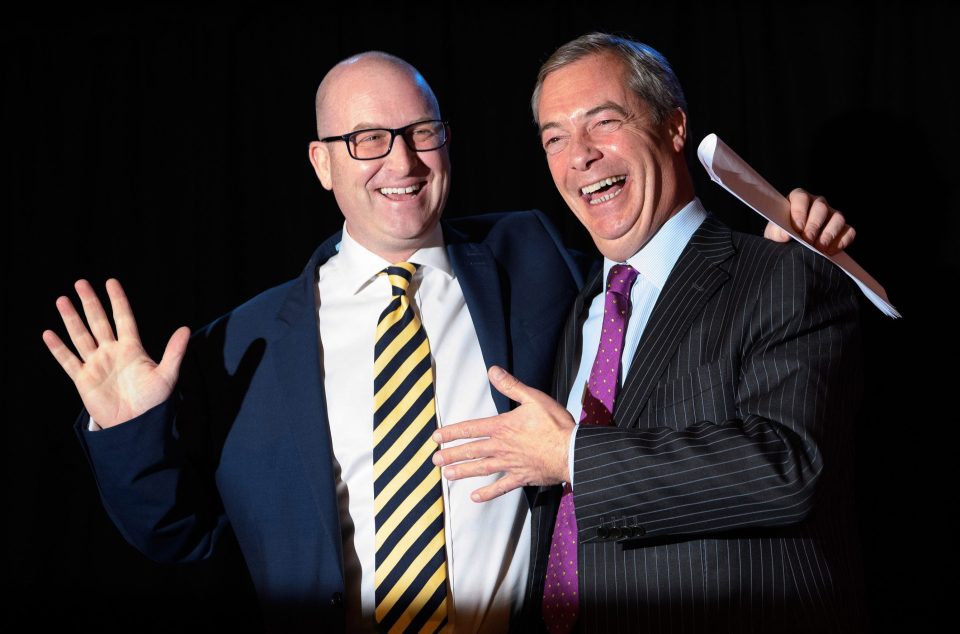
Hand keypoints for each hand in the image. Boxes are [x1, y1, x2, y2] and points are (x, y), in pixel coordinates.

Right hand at [42, 279, 189, 427]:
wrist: (137, 425)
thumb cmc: (154, 401)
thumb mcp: (167, 375)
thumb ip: (174, 352)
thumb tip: (185, 329)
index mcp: (132, 349)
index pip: (123, 318)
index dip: (117, 301)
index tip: (111, 282)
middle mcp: (112, 352)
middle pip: (99, 322)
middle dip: (90, 303)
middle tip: (80, 283)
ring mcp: (96, 364)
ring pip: (81, 336)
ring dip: (71, 319)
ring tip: (61, 300)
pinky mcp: (84, 379)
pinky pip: (68, 361)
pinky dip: (58, 349)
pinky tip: (48, 334)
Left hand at [431, 366, 574, 501]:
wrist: (571, 451)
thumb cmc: (556, 425)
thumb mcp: (533, 398)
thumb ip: (511, 386)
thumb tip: (493, 372)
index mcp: (503, 427)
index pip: (471, 429)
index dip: (452, 432)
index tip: (436, 437)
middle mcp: (502, 447)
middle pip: (471, 450)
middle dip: (451, 454)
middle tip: (435, 460)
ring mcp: (510, 464)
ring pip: (481, 469)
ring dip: (463, 471)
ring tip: (447, 475)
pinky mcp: (521, 477)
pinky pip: (501, 487)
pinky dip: (488, 493)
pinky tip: (475, 497)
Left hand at [764, 188, 855, 254]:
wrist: (792, 248)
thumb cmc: (781, 235)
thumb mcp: (774, 234)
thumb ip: (776, 232)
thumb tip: (785, 234)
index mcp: (798, 199)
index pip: (801, 197)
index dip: (800, 211)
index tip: (797, 228)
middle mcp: (817, 204)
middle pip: (821, 207)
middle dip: (814, 225)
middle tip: (807, 240)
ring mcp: (832, 215)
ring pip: (838, 218)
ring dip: (829, 234)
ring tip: (819, 248)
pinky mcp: (842, 228)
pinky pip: (849, 231)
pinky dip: (842, 241)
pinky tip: (830, 251)